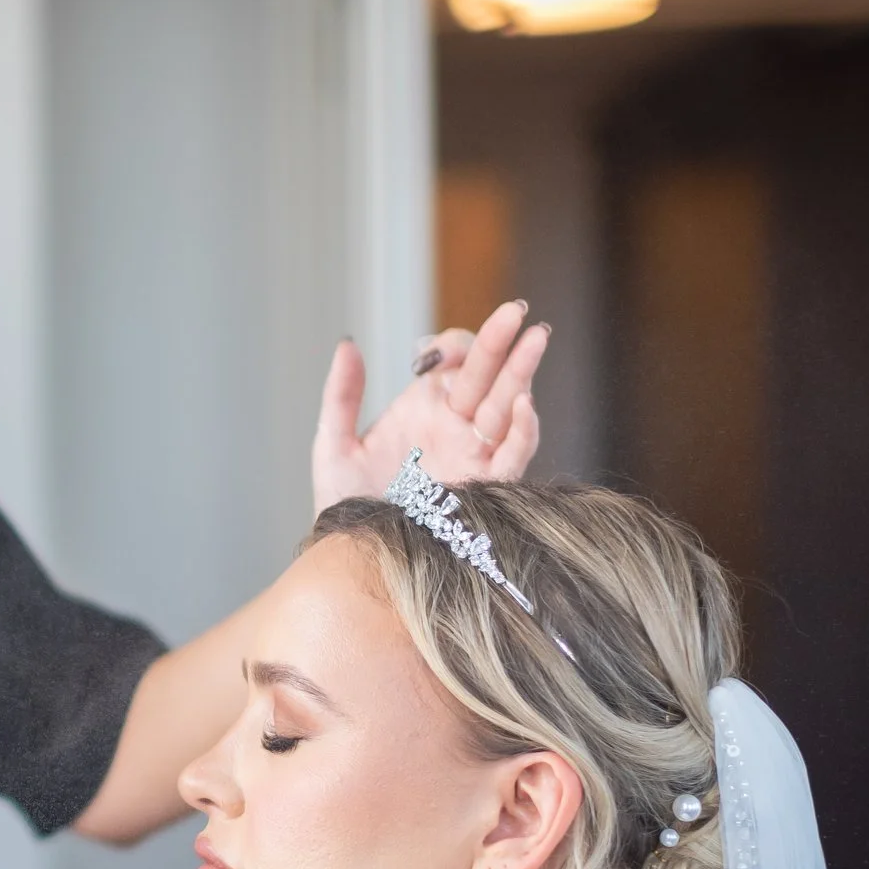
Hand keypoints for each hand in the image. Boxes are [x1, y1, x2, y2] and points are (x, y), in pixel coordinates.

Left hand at [311, 300, 547, 511]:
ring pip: (507, 406)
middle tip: (515, 311)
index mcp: (426, 409)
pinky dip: (521, 430)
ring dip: (522, 372)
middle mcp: (457, 427)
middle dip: (500, 342)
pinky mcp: (483, 488)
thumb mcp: (334, 445)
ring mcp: (473, 455)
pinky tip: (521, 403)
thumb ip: (341, 395)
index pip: (456, 361)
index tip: (430, 351)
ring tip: (534, 338)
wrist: (352, 558)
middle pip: (487, 375)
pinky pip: (512, 457)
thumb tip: (347, 343)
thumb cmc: (345, 506)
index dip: (454, 344)